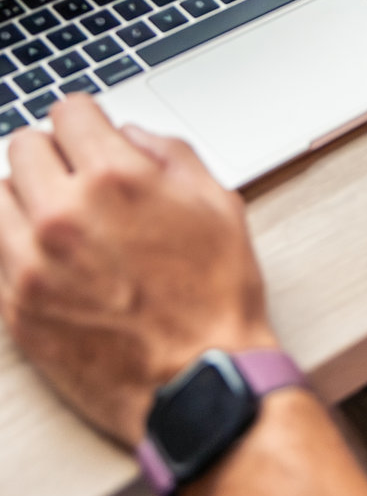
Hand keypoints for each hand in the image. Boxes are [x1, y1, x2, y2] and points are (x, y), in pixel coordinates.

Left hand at [0, 98, 277, 448]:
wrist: (199, 382)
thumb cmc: (216, 298)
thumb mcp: (217, 203)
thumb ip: (169, 153)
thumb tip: (130, 136)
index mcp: (114, 180)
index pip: (68, 112)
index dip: (87, 121)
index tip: (90, 134)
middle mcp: (63, 216)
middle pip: (24, 147)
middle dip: (55, 154)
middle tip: (77, 177)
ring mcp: (31, 265)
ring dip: (27, 198)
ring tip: (59, 219)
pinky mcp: (15, 309)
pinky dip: (16, 245)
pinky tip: (47, 257)